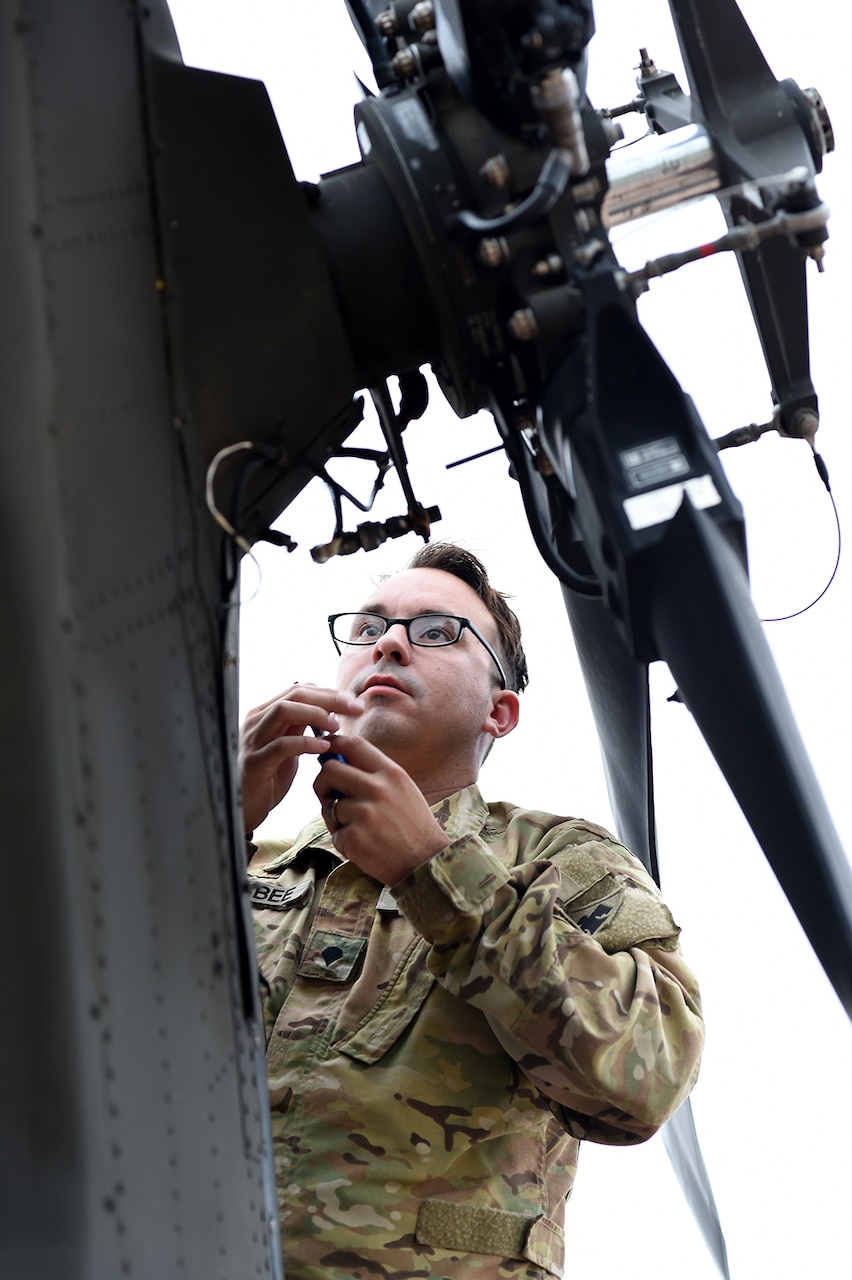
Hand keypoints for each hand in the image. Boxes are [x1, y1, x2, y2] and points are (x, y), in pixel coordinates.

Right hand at [238, 685, 362, 833]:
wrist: (245, 807)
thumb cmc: (269, 776)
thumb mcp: (289, 747)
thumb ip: (301, 727)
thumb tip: (329, 711)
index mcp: (265, 714)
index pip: (299, 690)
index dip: (328, 692)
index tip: (352, 701)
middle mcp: (257, 721)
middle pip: (295, 695)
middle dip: (329, 698)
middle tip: (354, 707)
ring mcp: (254, 740)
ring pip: (284, 711)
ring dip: (316, 714)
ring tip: (337, 725)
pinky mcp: (255, 762)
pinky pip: (281, 745)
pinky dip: (305, 743)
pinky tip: (324, 747)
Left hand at [314, 734, 449, 884]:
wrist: (425, 863)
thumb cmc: (413, 826)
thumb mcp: (403, 789)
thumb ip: (375, 774)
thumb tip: (342, 761)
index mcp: (390, 773)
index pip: (353, 744)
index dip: (333, 744)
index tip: (326, 750)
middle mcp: (376, 788)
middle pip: (330, 770)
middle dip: (323, 783)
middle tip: (329, 796)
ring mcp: (364, 813)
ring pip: (330, 805)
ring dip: (338, 819)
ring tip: (361, 830)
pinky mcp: (354, 837)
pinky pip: (335, 833)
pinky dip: (344, 841)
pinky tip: (365, 846)